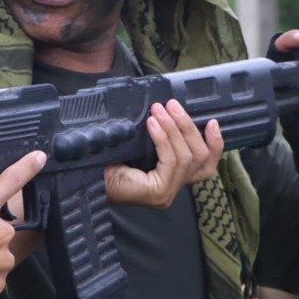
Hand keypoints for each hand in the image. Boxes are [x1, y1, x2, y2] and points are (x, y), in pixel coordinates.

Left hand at [104, 100, 223, 207]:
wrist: (83, 177)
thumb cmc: (106, 161)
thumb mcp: (140, 145)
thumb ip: (160, 138)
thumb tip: (170, 110)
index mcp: (172, 180)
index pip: (206, 166)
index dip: (215, 144)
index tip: (213, 121)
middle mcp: (173, 190)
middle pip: (199, 157)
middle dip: (188, 127)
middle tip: (171, 105)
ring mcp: (166, 194)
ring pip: (186, 157)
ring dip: (174, 129)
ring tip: (159, 110)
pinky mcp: (157, 193)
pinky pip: (170, 160)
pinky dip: (164, 139)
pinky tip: (153, 124)